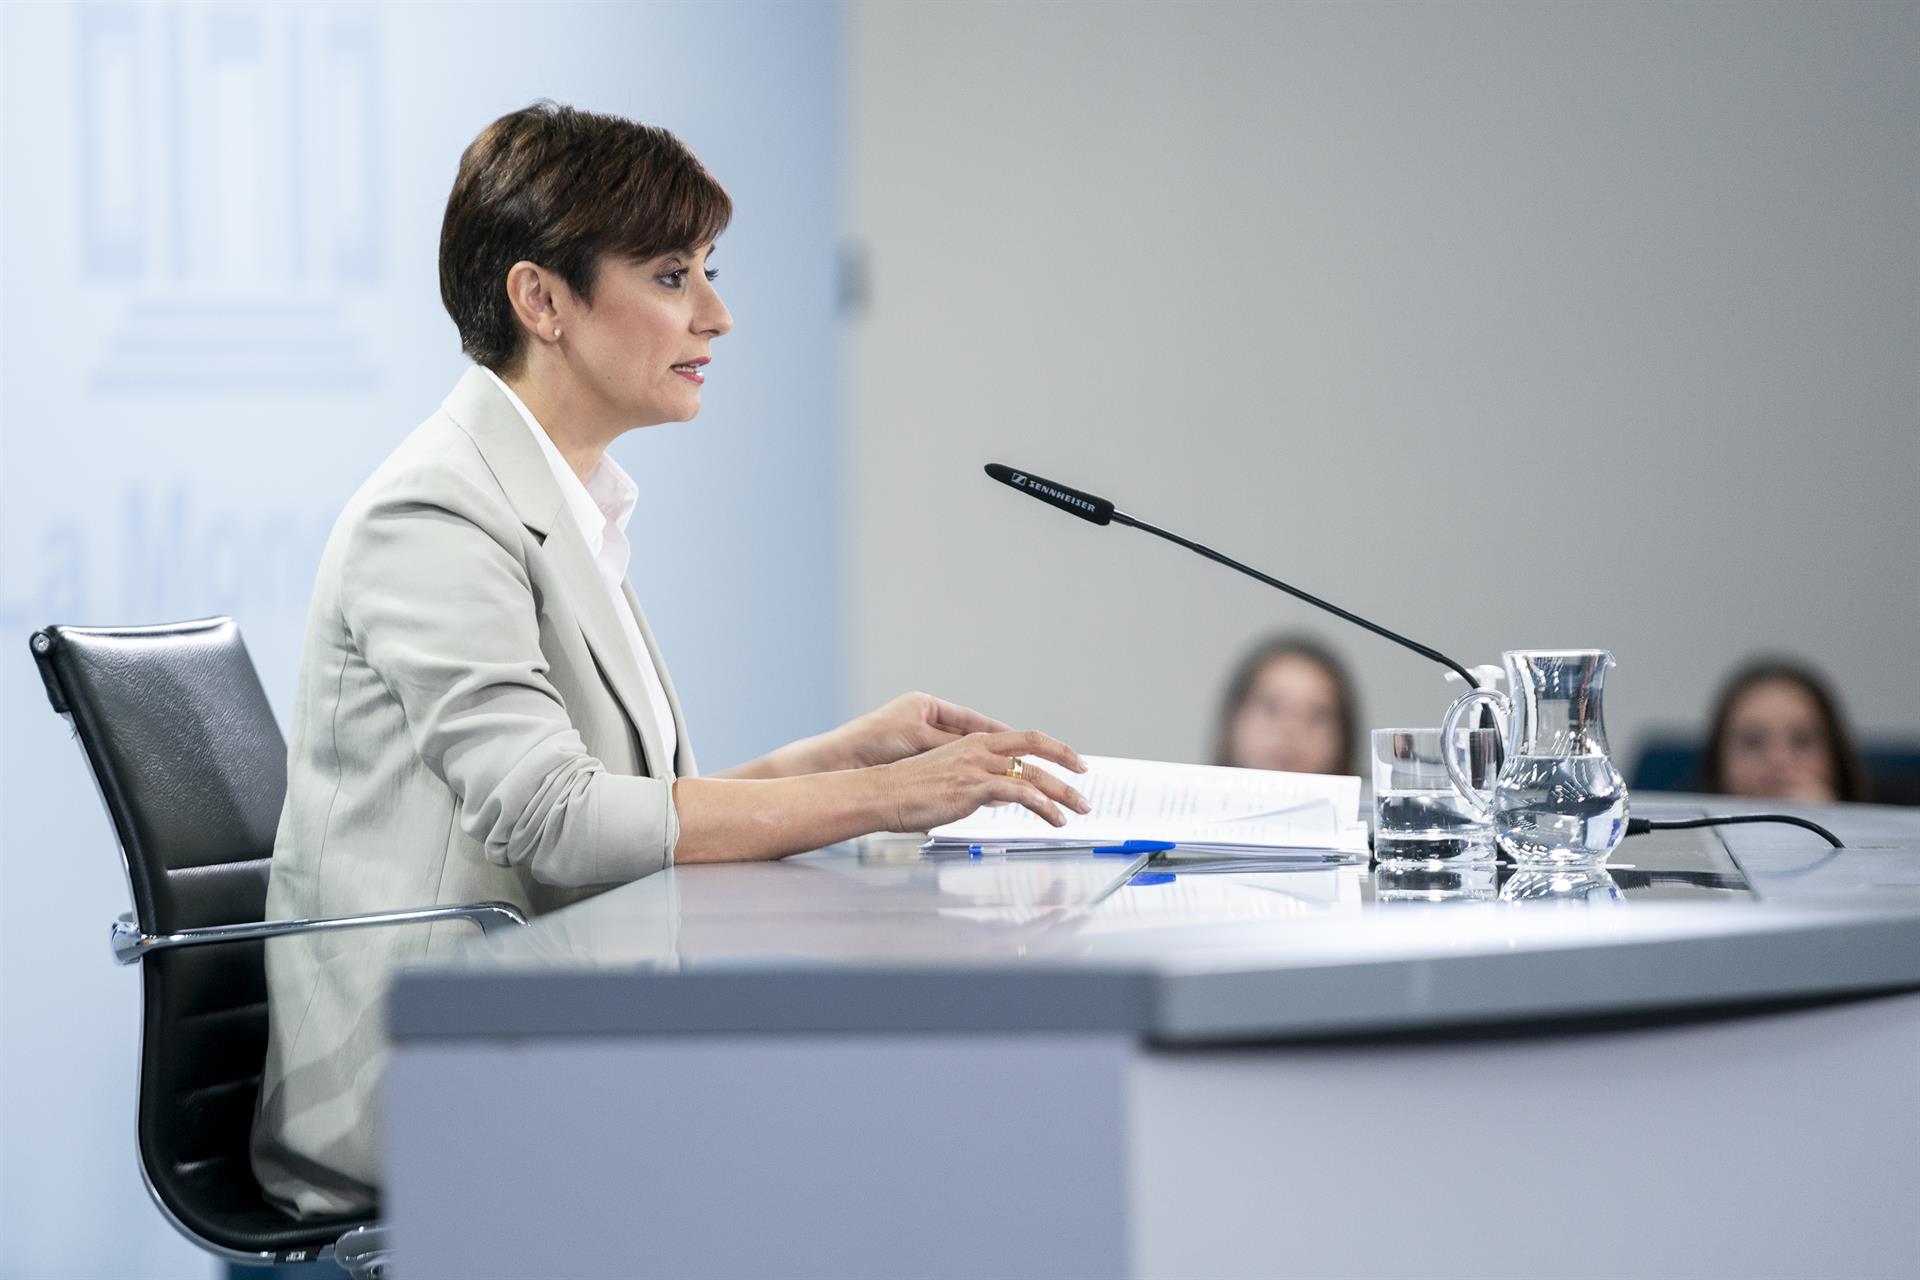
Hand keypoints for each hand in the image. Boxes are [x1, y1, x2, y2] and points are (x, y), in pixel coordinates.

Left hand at [826, 691, 1013, 769]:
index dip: (1000, 731)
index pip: (972, 720)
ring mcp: (919, 743)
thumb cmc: (870, 741)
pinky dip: (964, 779)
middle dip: (996, 751)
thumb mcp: (917, 737)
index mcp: (925, 707)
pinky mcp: (913, 764)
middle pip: (971, 738)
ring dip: (981, 768)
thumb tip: (980, 753)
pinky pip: (948, 770)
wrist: (839, 761)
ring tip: (1007, 779)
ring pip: (962, 756)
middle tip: (1024, 763)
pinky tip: (979, 789)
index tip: (1023, 740)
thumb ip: (950, 746)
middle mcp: (924, 723)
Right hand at [875, 730, 1090, 831]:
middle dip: (1067, 765)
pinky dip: (1041, 805)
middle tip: (1086, 783)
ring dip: (1061, 794)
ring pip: (1032, 774)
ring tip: (1077, 811)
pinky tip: (1053, 818)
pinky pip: (1018, 793)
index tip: (1072, 761)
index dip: (1054, 748)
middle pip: (1036, 748)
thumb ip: (980, 784)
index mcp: (974, 742)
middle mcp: (979, 748)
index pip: (1025, 738)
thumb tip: (1004, 795)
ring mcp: (977, 766)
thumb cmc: (909, 792)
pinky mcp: (973, 787)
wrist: (882, 793)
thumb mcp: (951, 781)